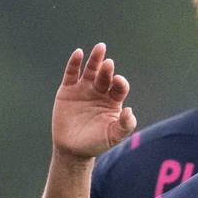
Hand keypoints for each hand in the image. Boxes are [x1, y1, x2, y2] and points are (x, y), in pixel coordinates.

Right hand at [51, 44, 135, 160]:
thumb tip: (130, 110)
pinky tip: (78, 53)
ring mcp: (84, 88)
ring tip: (100, 48)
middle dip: (107, 70)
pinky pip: (71, 73)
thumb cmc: (96, 142)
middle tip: (109, 64)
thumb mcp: (113, 137)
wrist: (72, 149)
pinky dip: (74, 63)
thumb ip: (125, 125)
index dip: (120, 83)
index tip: (118, 81)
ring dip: (95, 59)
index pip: (119, 87)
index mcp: (113, 100)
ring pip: (90, 69)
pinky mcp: (68, 89)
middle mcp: (100, 91)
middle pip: (105, 75)